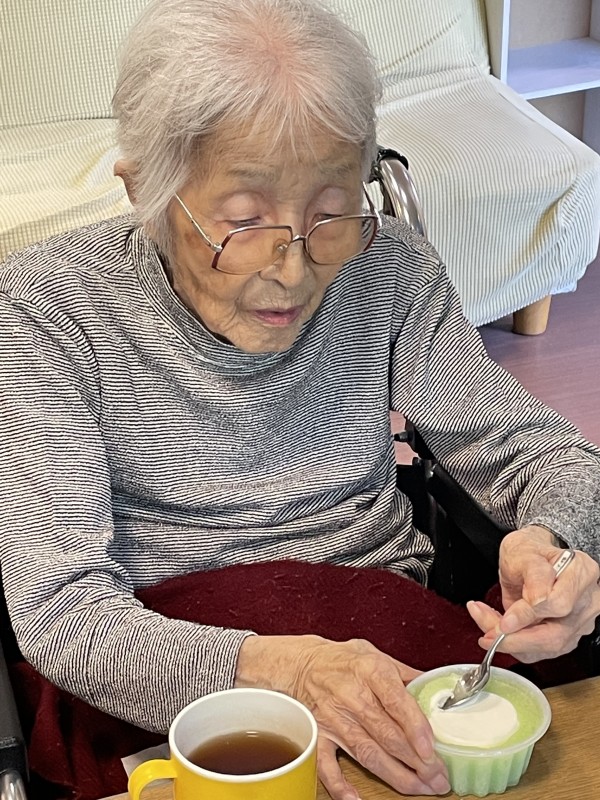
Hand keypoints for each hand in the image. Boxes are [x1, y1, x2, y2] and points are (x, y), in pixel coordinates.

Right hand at [235, 635, 450, 798]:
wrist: (300, 664)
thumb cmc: (342, 660)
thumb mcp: (376, 655)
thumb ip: (405, 674)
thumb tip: (437, 691)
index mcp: (369, 670)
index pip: (396, 702)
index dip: (416, 728)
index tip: (432, 749)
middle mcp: (351, 695)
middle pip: (387, 734)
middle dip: (417, 761)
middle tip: (438, 778)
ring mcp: (333, 718)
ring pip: (367, 753)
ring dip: (396, 775)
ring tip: (420, 788)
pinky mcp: (318, 735)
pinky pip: (326, 764)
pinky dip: (339, 784)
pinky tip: (356, 799)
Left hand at [467, 526, 599, 661]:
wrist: (529, 558)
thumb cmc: (529, 552)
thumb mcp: (524, 552)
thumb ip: (533, 573)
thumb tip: (535, 600)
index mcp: (581, 572)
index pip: (559, 603)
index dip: (529, 615)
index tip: (504, 619)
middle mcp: (586, 601)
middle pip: (556, 635)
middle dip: (517, 639)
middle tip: (488, 633)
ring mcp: (578, 621)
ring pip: (546, 647)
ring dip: (511, 642)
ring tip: (487, 624)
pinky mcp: (566, 637)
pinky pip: (539, 650)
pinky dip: (514, 644)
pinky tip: (497, 630)